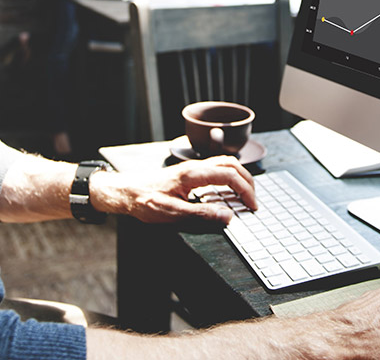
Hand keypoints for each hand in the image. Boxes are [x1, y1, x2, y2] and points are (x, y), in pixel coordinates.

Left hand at [89, 156, 256, 223]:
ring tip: (246, 196)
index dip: (245, 190)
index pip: (229, 175)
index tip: (252, 206)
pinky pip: (215, 169)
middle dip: (248, 182)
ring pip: (224, 164)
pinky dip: (229, 178)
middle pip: (231, 165)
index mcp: (193, 174)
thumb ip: (201, 214)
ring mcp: (192, 168)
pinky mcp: (189, 174)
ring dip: (239, 178)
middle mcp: (194, 167)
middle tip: (254, 202)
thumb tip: (227, 216)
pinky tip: (228, 192)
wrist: (125, 192)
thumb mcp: (172, 213)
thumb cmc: (144, 201)